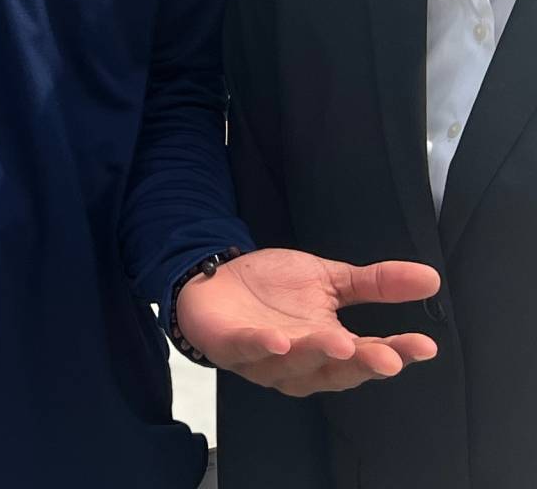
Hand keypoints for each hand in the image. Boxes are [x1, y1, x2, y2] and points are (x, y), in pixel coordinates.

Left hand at [175, 248, 439, 396]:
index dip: (397, 353)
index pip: (369, 355)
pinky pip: (248, 350)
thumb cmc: (274, 289)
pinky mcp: (230, 346)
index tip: (425, 345)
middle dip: (361, 364)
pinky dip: (262, 346)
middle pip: (336, 370)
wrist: (216, 279)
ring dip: (315, 354)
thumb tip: (431, 277)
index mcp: (329, 347)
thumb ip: (375, 283)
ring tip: (340, 342)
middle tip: (386, 356)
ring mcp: (265, 359)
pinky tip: (277, 339)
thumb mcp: (329, 279)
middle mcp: (301, 362)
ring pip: (295, 365)